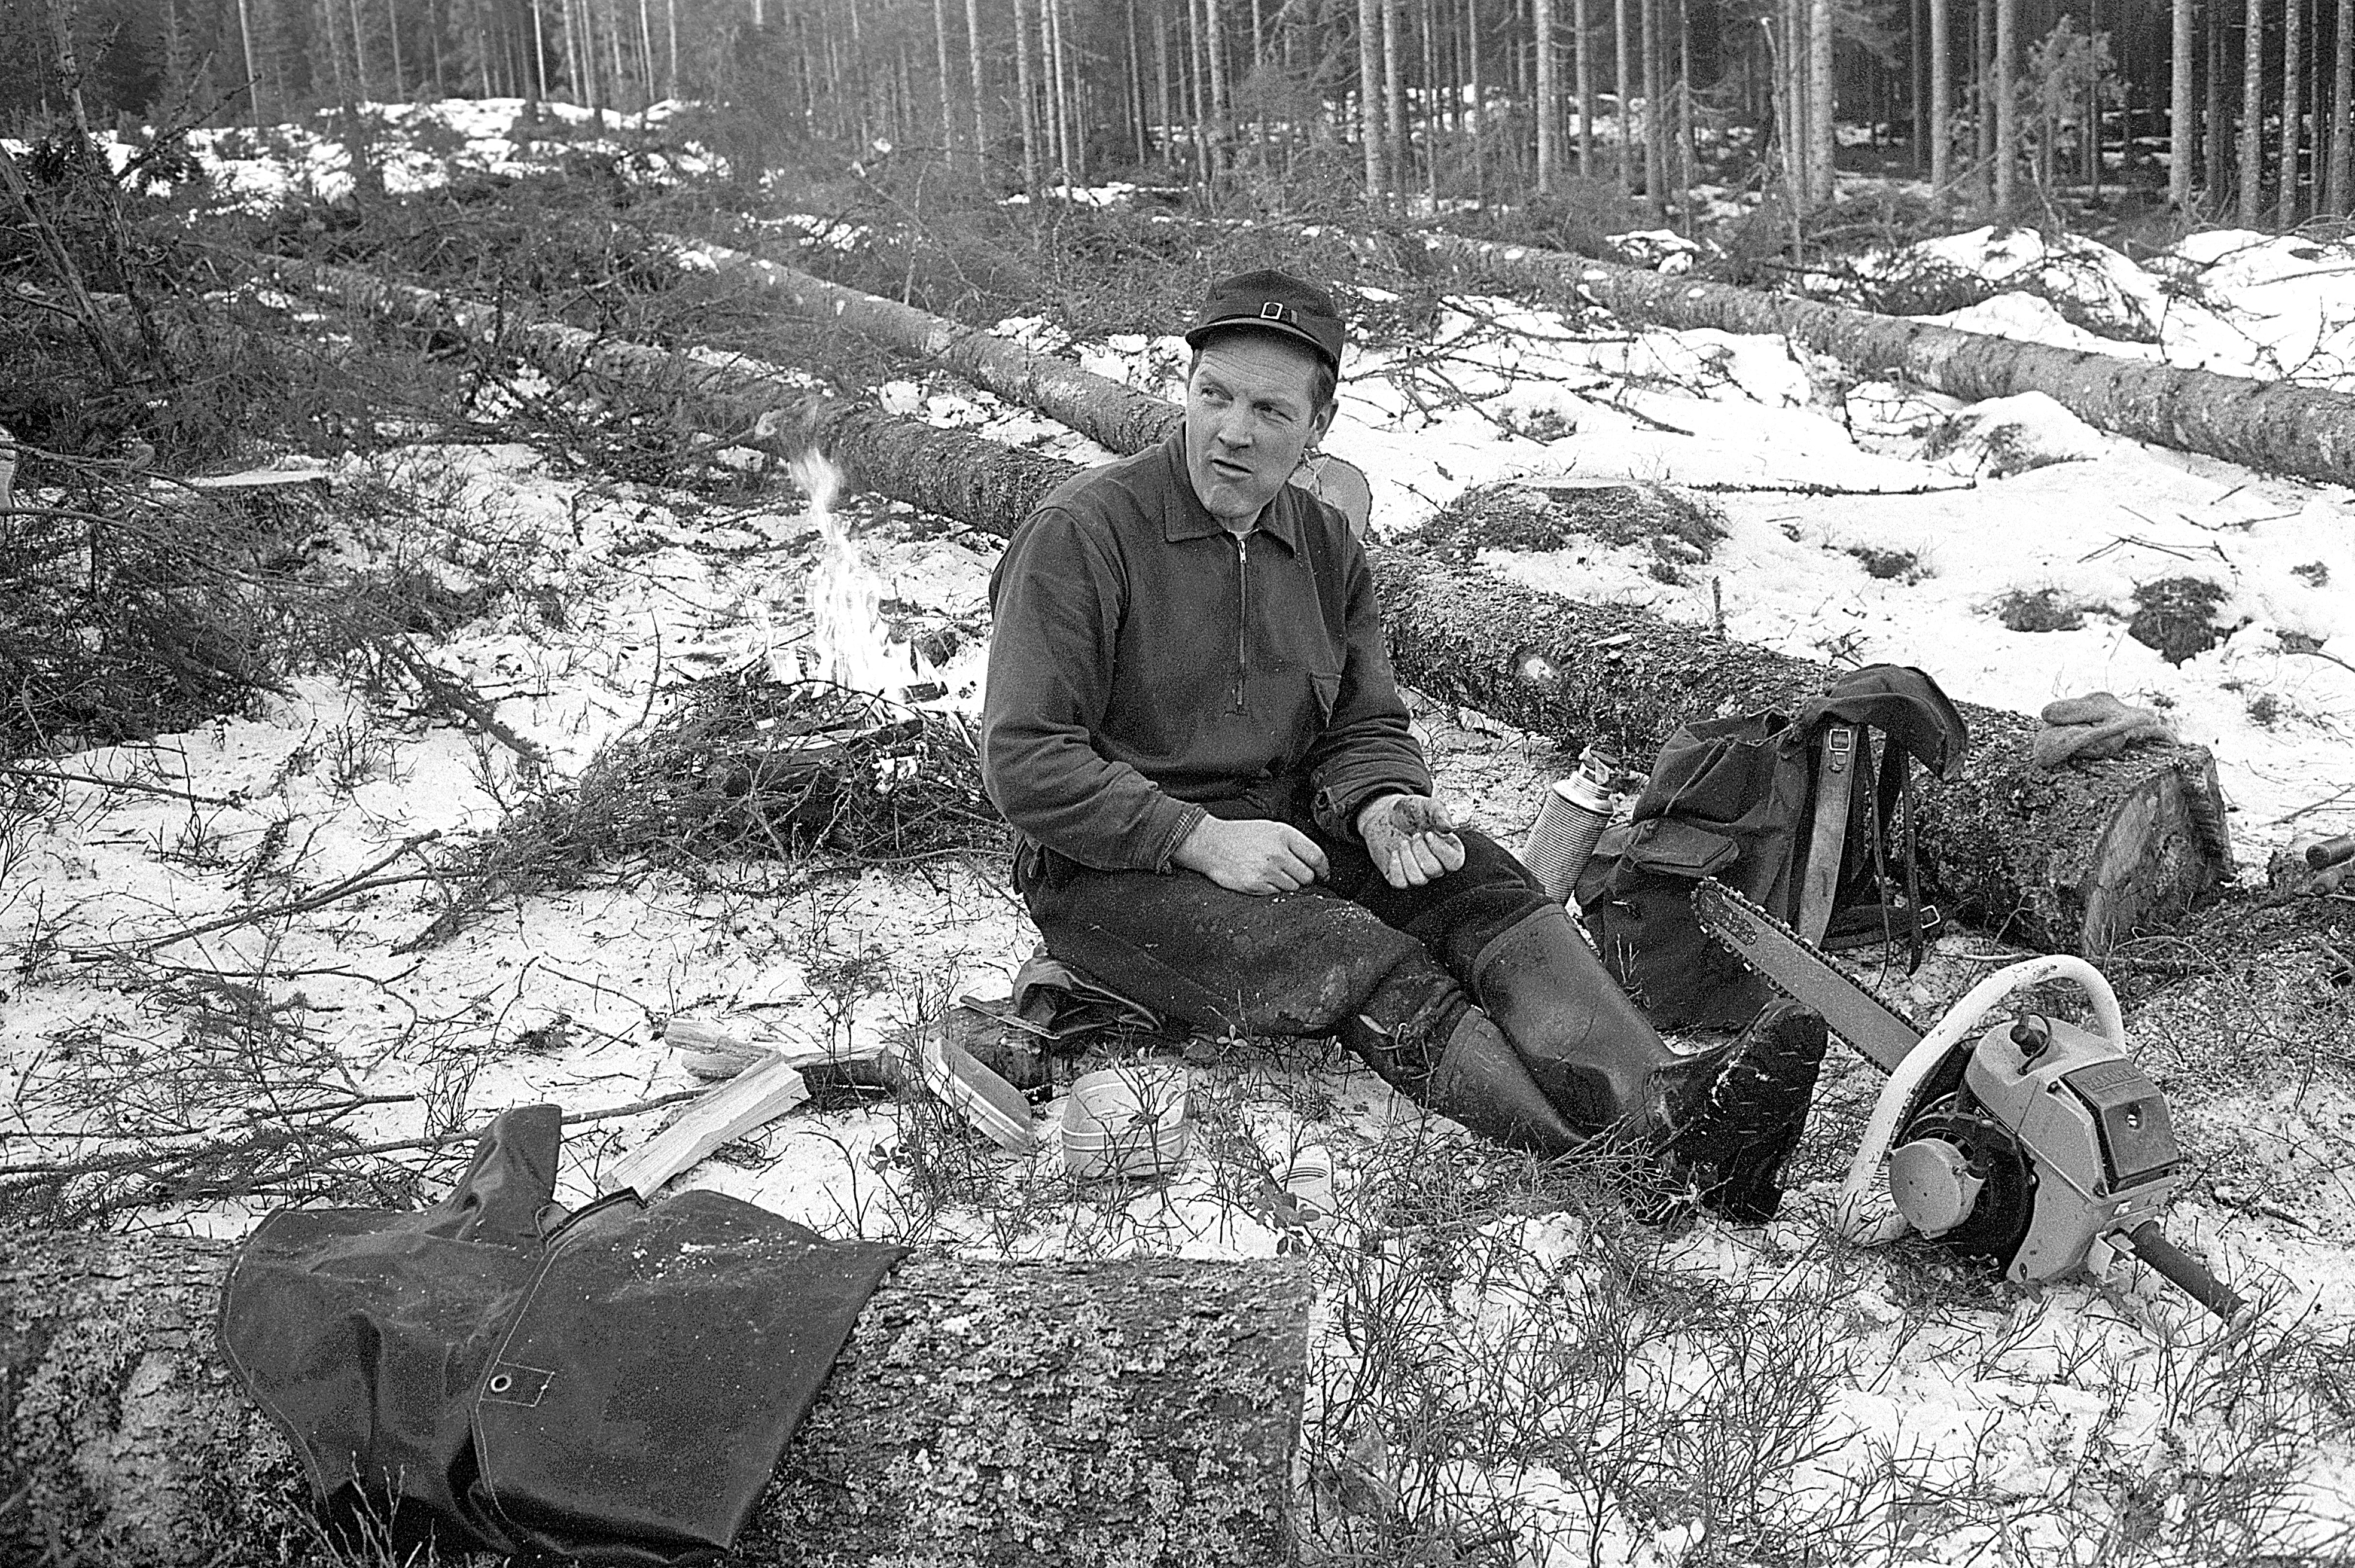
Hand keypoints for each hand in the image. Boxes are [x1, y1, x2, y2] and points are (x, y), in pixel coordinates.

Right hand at [1173, 816, 1329, 894]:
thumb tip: (1316, 865)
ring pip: (1293, 888)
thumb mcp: (1270, 828)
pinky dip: (1273, 889)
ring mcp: (1266, 870)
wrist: (1211, 844)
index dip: (1324, 869)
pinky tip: (1261, 878)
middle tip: (1291, 873)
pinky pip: (1277, 894)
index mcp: (1284, 835)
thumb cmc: (1241, 835)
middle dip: (1304, 878)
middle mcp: (1277, 852)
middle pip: (1307, 876)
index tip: (1323, 874)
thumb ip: (1294, 843)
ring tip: (1272, 874)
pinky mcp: (1256, 885)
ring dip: (1287, 884)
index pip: (1316, 856)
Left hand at [1357, 793, 1465, 889]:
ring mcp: (1419, 873)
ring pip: (1418, 880)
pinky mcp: (1401, 878)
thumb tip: (1447, 827)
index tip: (1428, 834)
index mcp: (1449, 848)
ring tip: (1404, 842)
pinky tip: (1395, 852)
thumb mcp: (1427, 806)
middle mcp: (1437, 865)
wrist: (1387, 815)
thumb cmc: (1412, 812)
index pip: (1454, 862)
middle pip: (1434, 871)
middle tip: (1414, 835)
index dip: (1441, 850)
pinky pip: (1400, 883)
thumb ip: (1439, 813)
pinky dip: (1396, 866)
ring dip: (1407, 858)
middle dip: (1420, 850)